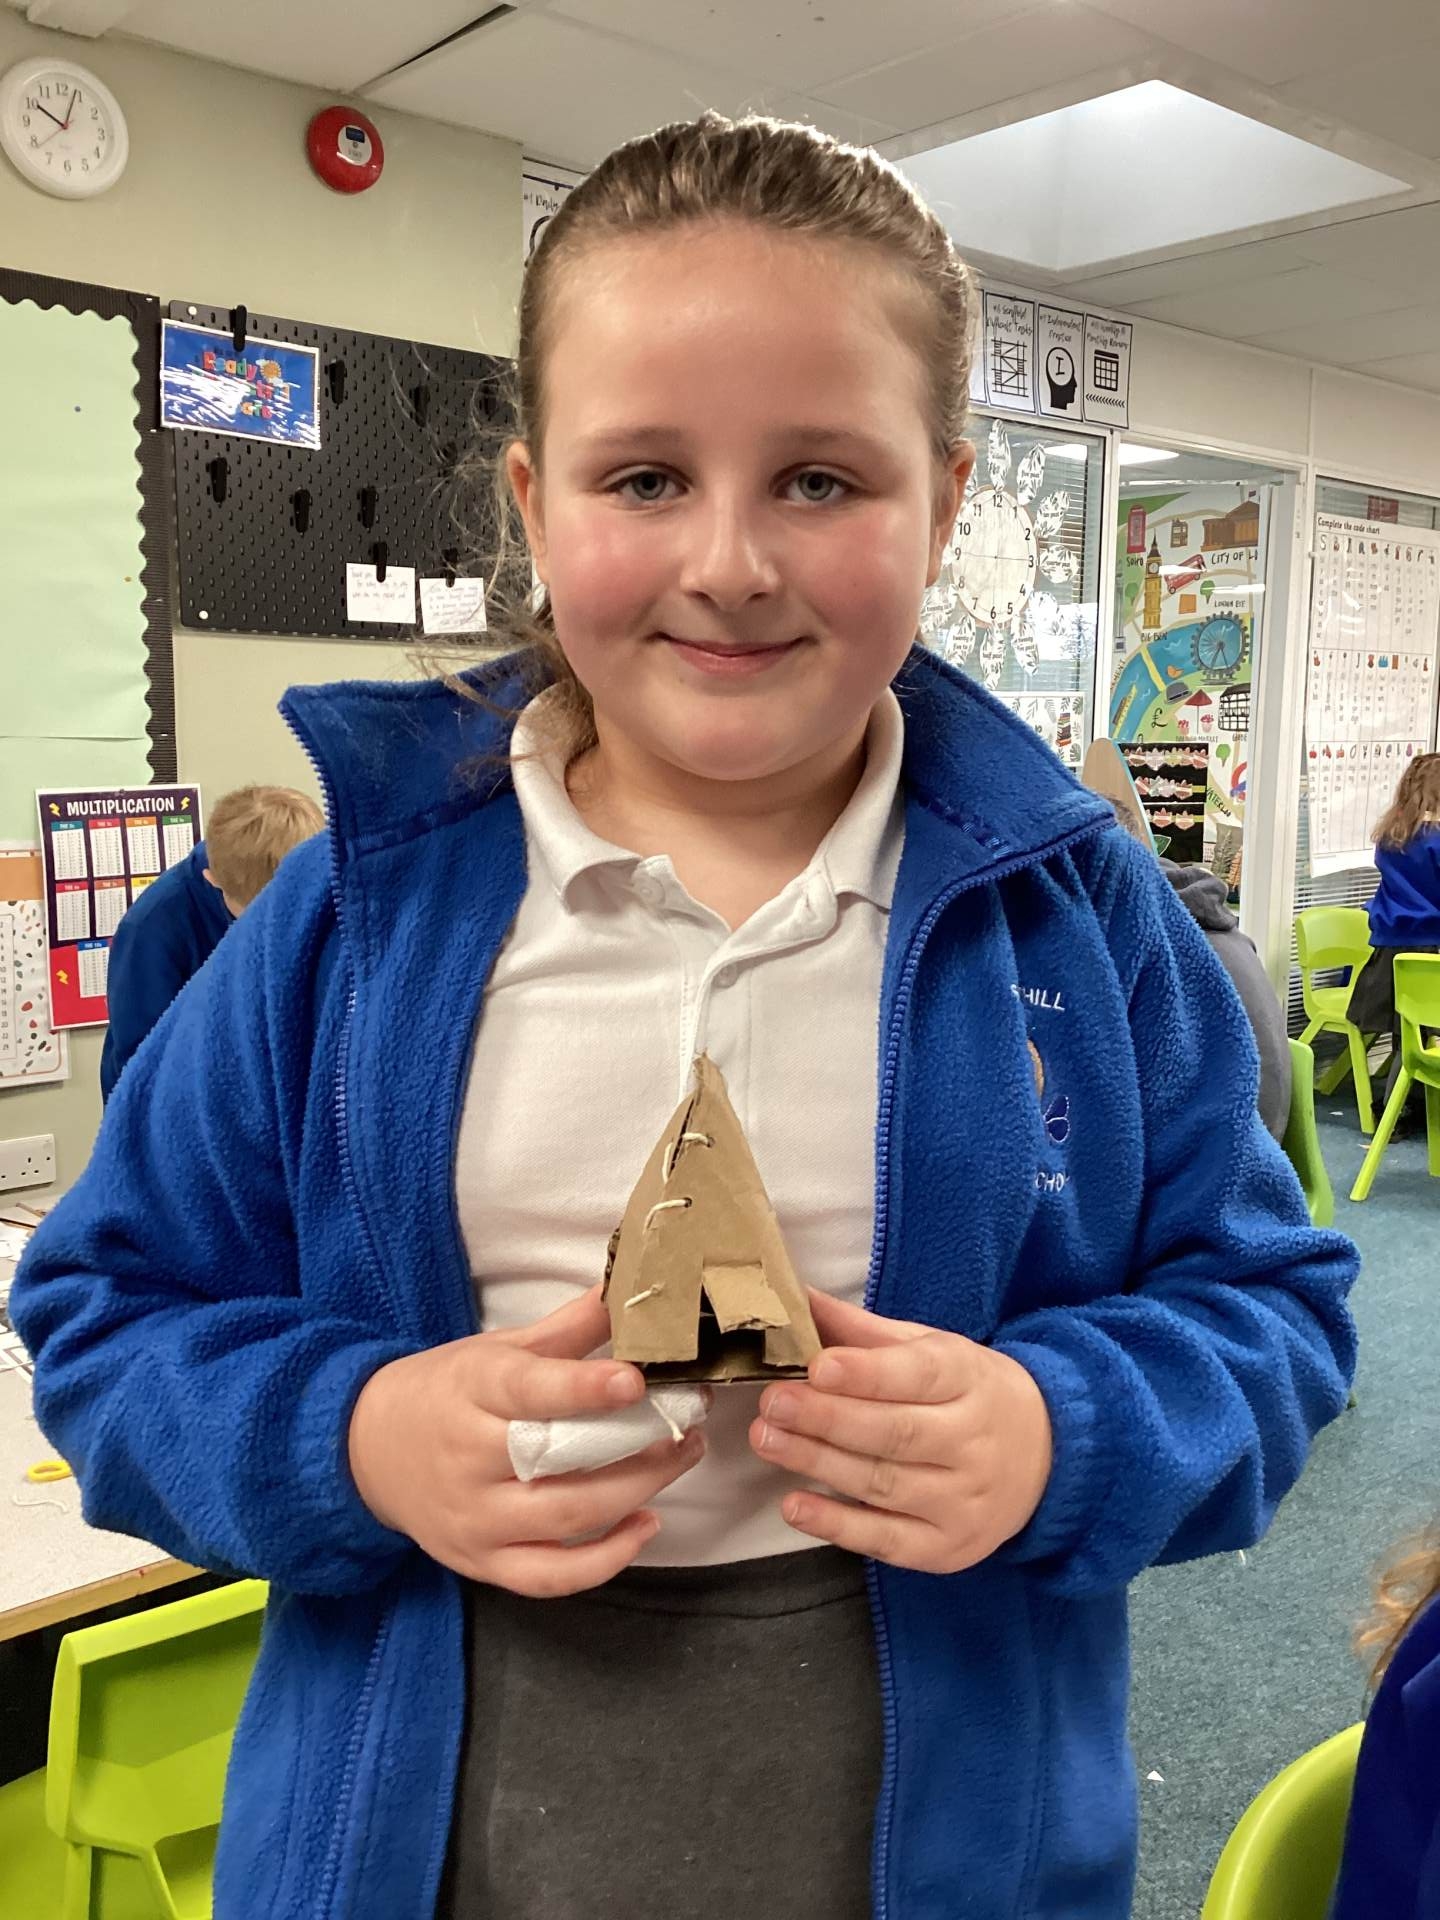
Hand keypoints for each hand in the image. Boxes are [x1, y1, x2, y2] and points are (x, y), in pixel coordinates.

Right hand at [348, 1287, 704, 1597]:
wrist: (365, 1450)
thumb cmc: (442, 1391)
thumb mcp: (493, 1349)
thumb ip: (565, 1328)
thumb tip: (626, 1291)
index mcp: (470, 1391)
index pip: (528, 1392)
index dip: (583, 1388)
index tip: (635, 1379)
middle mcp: (467, 1459)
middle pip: (559, 1463)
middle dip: (637, 1448)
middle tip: (688, 1424)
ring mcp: (473, 1519)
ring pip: (564, 1518)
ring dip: (636, 1494)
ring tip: (681, 1458)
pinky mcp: (479, 1562)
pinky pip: (548, 1577)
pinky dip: (603, 1561)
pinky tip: (644, 1526)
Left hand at [749, 1292, 1051, 1574]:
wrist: (1048, 1458)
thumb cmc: (969, 1393)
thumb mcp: (932, 1348)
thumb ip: (865, 1332)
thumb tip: (797, 1298)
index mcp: (969, 1379)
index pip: (919, 1375)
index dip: (867, 1373)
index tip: (817, 1366)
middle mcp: (972, 1442)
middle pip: (895, 1432)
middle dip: (827, 1418)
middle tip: (773, 1403)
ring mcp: (963, 1501)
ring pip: (884, 1483)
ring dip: (818, 1463)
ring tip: (766, 1440)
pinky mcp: (948, 1548)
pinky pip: (887, 1540)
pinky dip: (837, 1526)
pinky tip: (794, 1505)